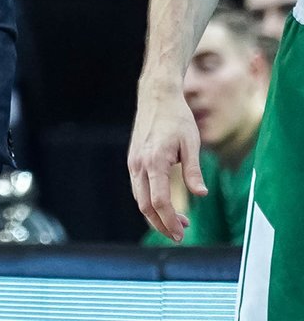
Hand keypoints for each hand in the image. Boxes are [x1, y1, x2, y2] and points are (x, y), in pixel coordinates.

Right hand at [128, 81, 205, 240]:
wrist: (157, 97)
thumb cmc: (177, 118)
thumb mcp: (191, 144)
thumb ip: (194, 171)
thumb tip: (201, 195)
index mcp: (154, 162)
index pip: (159, 201)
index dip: (169, 221)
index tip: (182, 234)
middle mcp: (139, 164)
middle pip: (145, 205)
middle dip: (161, 223)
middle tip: (180, 236)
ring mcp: (133, 162)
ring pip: (139, 198)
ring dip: (156, 214)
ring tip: (179, 221)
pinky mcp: (134, 160)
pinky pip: (138, 187)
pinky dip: (150, 201)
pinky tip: (165, 203)